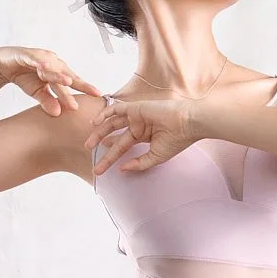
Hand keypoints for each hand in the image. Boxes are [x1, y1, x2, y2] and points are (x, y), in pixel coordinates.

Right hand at [0, 45, 104, 115]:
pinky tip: (44, 67)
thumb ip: (48, 101)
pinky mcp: (28, 55)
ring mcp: (42, 57)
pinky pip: (35, 60)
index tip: (99, 96)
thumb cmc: (25, 76)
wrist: (5, 64)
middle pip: (68, 75)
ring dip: (59, 74)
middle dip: (80, 84)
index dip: (86, 88)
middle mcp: (54, 63)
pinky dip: (40, 63)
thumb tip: (58, 114)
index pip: (75, 82)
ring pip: (53, 68)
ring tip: (68, 82)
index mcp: (59, 72)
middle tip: (93, 93)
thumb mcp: (38, 92)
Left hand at [82, 91, 197, 174]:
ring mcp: (137, 116)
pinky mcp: (136, 107)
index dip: (111, 157)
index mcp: (145, 137)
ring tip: (88, 143)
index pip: (123, 147)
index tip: (100, 168)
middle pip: (115, 136)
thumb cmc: (177, 140)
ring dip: (99, 132)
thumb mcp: (156, 157)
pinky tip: (94, 123)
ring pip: (113, 123)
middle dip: (101, 144)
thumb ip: (139, 164)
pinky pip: (116, 109)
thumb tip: (122, 169)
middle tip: (88, 152)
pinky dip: (104, 114)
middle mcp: (139, 126)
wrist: (188, 124)